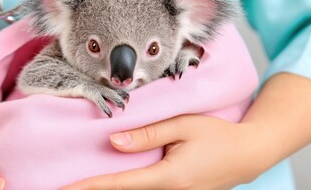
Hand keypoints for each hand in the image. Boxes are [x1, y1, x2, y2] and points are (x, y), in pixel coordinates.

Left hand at [61, 73, 310, 189]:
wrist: (248, 153)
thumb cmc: (217, 136)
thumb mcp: (183, 126)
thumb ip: (147, 134)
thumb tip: (113, 141)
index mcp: (169, 177)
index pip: (118, 184)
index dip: (87, 188)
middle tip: (61, 188)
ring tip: (82, 185)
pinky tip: (113, 184)